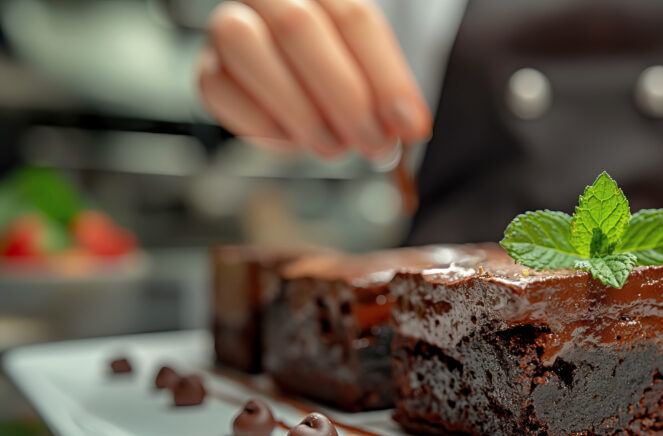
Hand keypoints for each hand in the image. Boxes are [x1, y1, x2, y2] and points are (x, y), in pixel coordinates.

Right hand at [197, 0, 431, 158]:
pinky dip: (262, 125)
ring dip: (300, 110)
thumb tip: (408, 125)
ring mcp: (230, 27)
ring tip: (333, 146)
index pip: (354, 18)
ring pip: (247, 47)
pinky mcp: (208, 68)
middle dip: (344, 96)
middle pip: (298, 27)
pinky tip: (293, 140)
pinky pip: (219, 88)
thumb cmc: (339, 75)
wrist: (293, 83)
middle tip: (373, 142)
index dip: (385, 75)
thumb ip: (389, 92)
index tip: (408, 124)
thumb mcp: (372, 77)